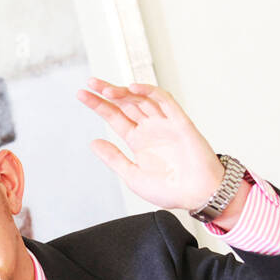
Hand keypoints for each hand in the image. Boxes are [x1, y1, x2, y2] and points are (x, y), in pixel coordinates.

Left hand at [77, 77, 224, 212]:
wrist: (198, 195)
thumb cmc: (170, 190)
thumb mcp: (132, 175)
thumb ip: (113, 158)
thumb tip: (93, 143)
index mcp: (138, 141)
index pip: (115, 116)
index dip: (99, 105)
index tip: (81, 95)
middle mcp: (150, 129)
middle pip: (125, 103)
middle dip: (108, 92)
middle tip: (91, 84)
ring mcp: (164, 123)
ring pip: (142, 99)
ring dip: (124, 91)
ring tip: (106, 89)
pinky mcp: (180, 122)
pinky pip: (165, 101)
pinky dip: (150, 91)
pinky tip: (133, 88)